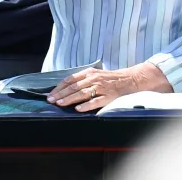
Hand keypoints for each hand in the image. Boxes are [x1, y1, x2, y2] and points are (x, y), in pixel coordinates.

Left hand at [47, 64, 171, 112]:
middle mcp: (94, 79)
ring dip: (70, 99)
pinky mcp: (109, 96)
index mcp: (89, 73)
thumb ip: (82, 80)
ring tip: (60, 104)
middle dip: (61, 94)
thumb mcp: (96, 74)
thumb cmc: (111, 78)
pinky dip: (86, 105)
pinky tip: (78, 109)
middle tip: (51, 101)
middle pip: (74, 87)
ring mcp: (101, 87)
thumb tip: (65, 88)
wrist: (130, 79)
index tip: (51, 94)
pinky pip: (96, 101)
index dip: (60, 87)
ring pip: (82, 93)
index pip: (71, 79)